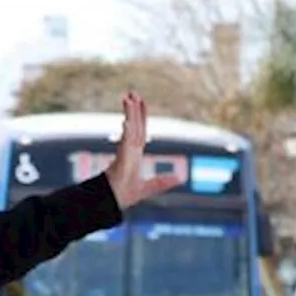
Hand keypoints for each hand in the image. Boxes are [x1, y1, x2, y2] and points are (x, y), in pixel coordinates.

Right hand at [105, 92, 182, 209]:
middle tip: (132, 92)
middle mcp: (130, 150)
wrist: (113, 203)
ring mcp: (125, 153)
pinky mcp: (122, 158)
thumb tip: (181, 178)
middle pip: (134, 125)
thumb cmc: (125, 196)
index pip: (139, 131)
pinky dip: (127, 130)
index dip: (141, 116)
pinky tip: (127, 120)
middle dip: (133, 109)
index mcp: (134, 154)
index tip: (141, 102)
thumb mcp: (149, 188)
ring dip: (130, 113)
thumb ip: (163, 182)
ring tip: (127, 97)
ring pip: (130, 129)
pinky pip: (125, 141)